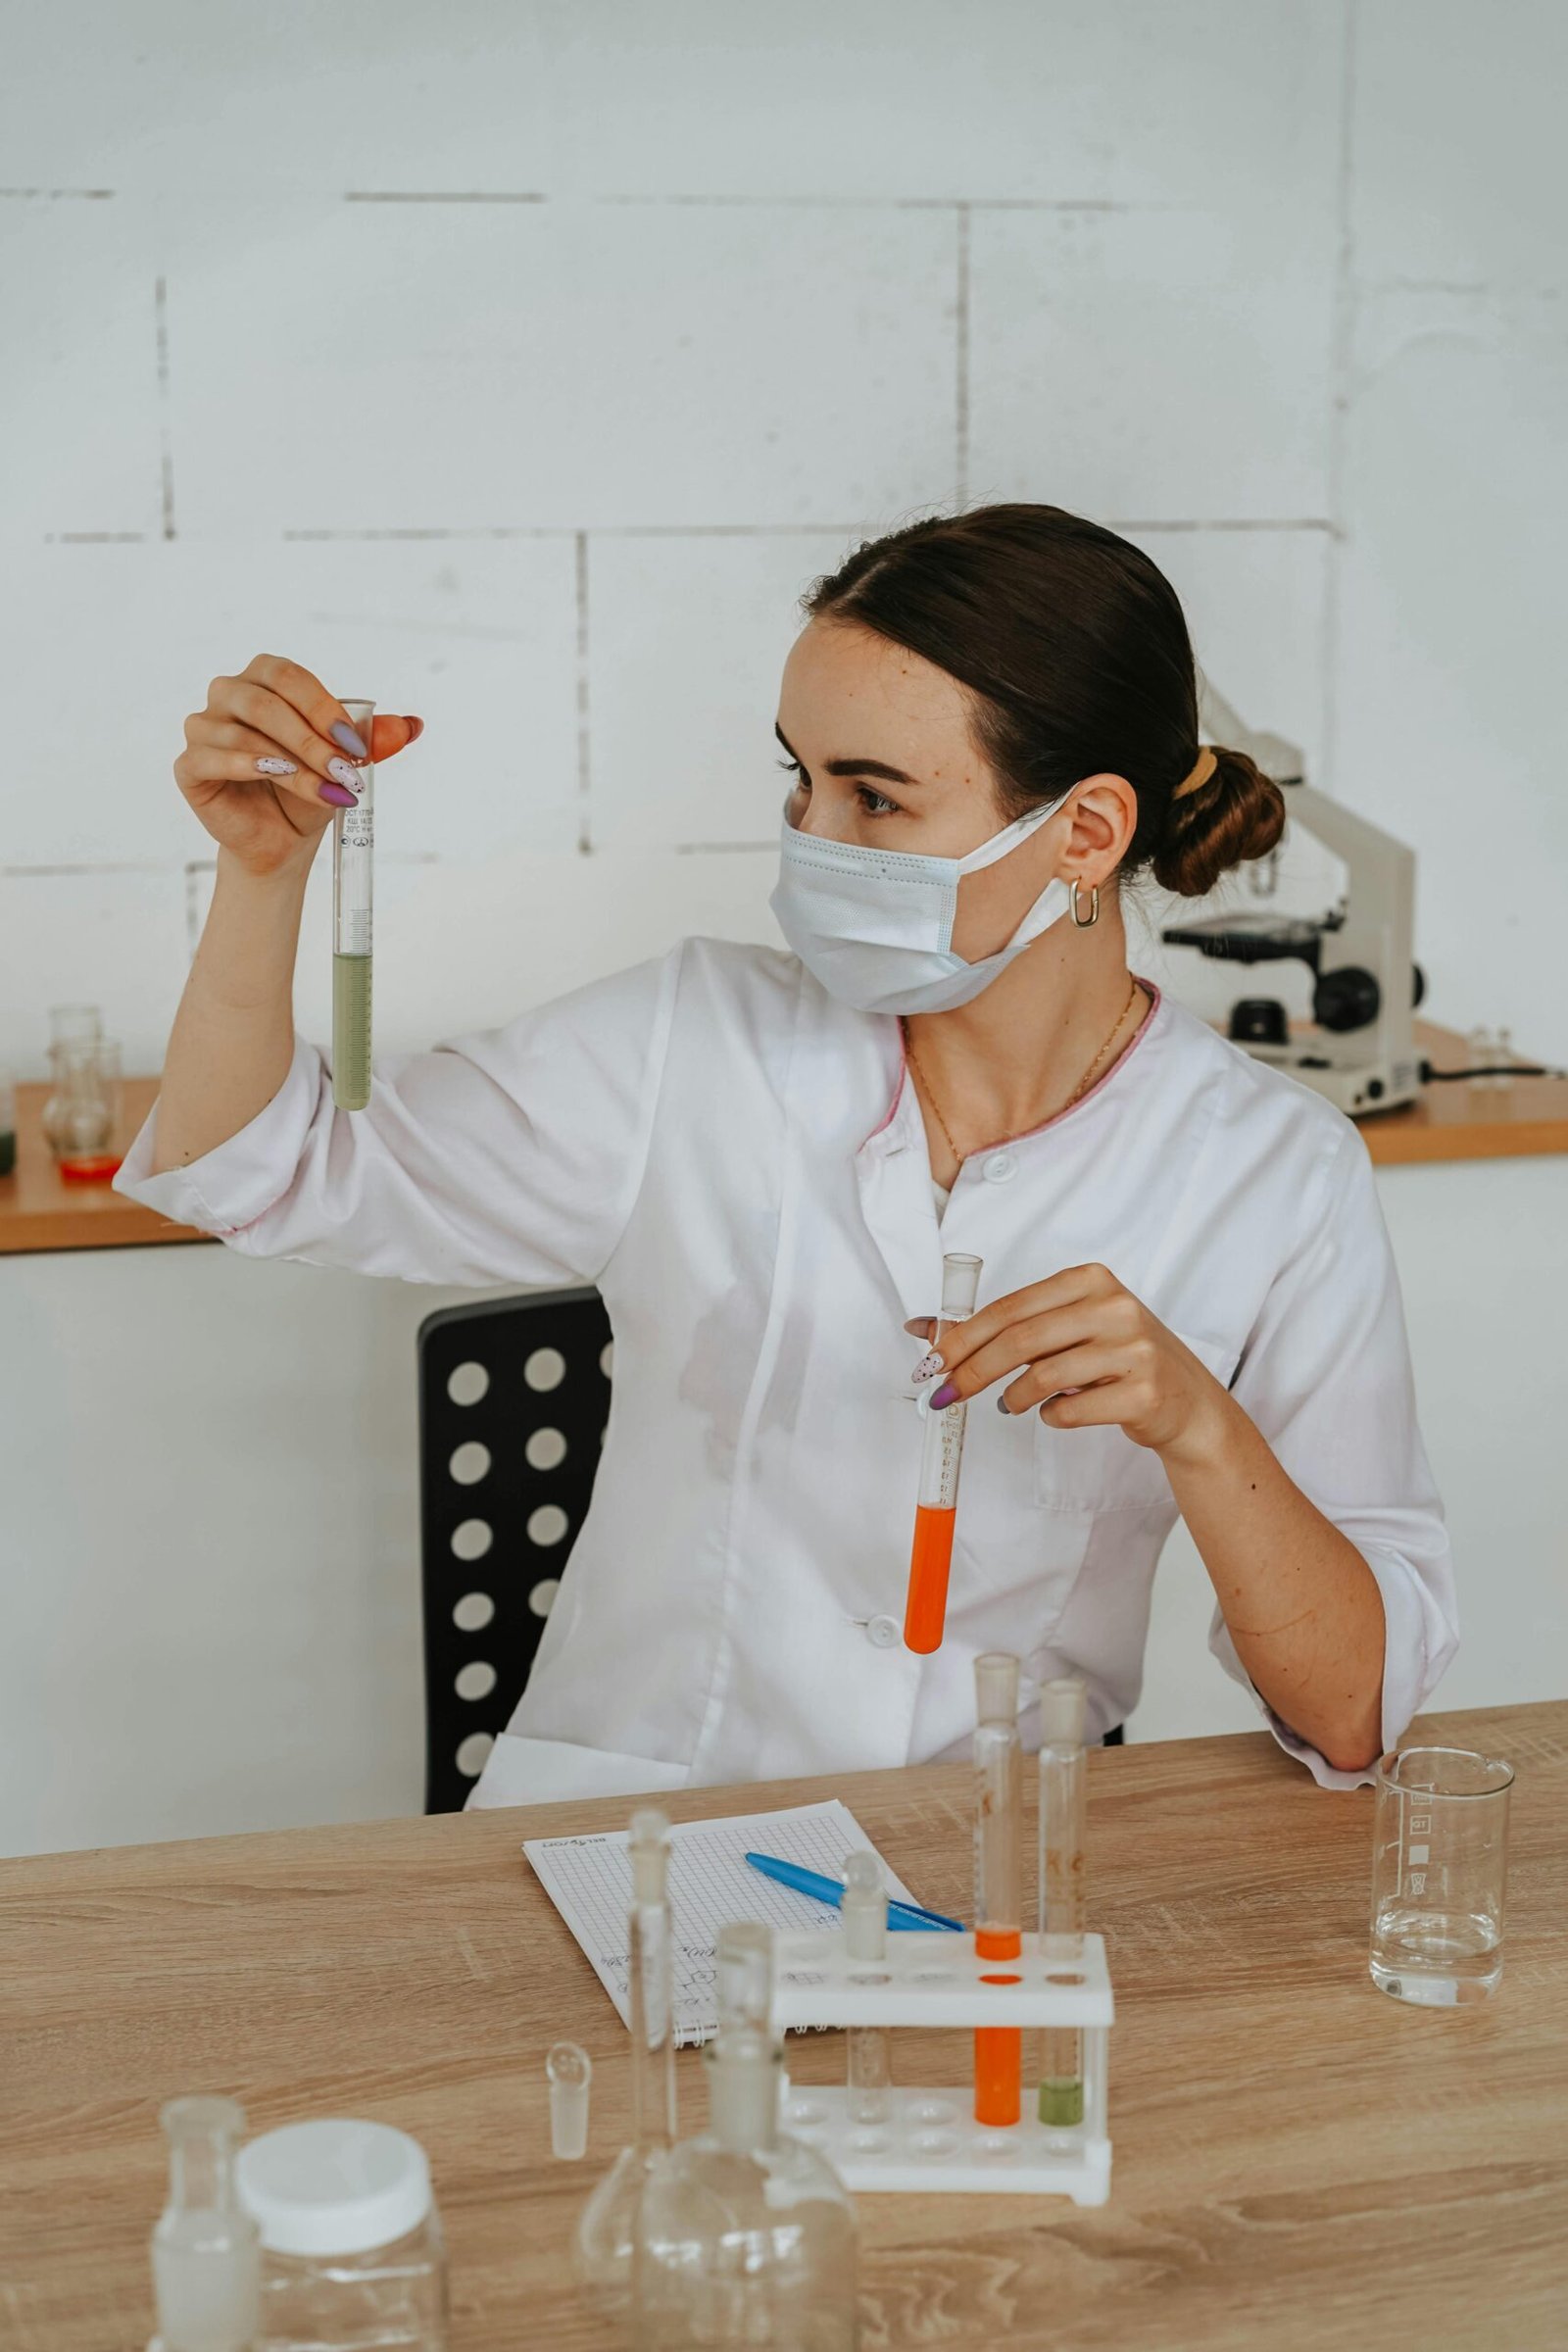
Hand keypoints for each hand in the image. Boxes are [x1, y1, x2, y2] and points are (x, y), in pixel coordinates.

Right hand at [175, 654, 422, 878]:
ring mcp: (202, 728)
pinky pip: (211, 757)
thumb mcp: (344, 762)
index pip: (288, 677)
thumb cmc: (308, 789)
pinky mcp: (189, 765)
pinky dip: (247, 767)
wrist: (282, 839)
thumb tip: (414, 725)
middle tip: (345, 772)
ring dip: (292, 764)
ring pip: (243, 734)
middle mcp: (227, 694)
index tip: (357, 748)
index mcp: (263, 679)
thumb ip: (372, 740)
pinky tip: (275, 776)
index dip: (323, 708)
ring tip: (326, 790)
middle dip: (311, 739)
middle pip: (264, 702)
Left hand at [908, 1261, 1231, 1464]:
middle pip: (1020, 1340)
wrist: (1188, 1402)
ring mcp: (1134, 1349)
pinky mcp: (1144, 1392)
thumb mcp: (1069, 1329)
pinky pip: (1070, 1410)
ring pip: (1043, 1376)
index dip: (963, 1337)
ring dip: (1014, 1397)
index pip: (1010, 1307)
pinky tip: (1056, 1411)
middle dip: (971, 1370)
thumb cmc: (1119, 1359)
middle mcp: (1115, 1307)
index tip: (930, 1362)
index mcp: (1091, 1280)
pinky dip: (1050, 1415)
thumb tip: (925, 1329)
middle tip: (945, 1395)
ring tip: (1011, 1404)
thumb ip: (1007, 1328)